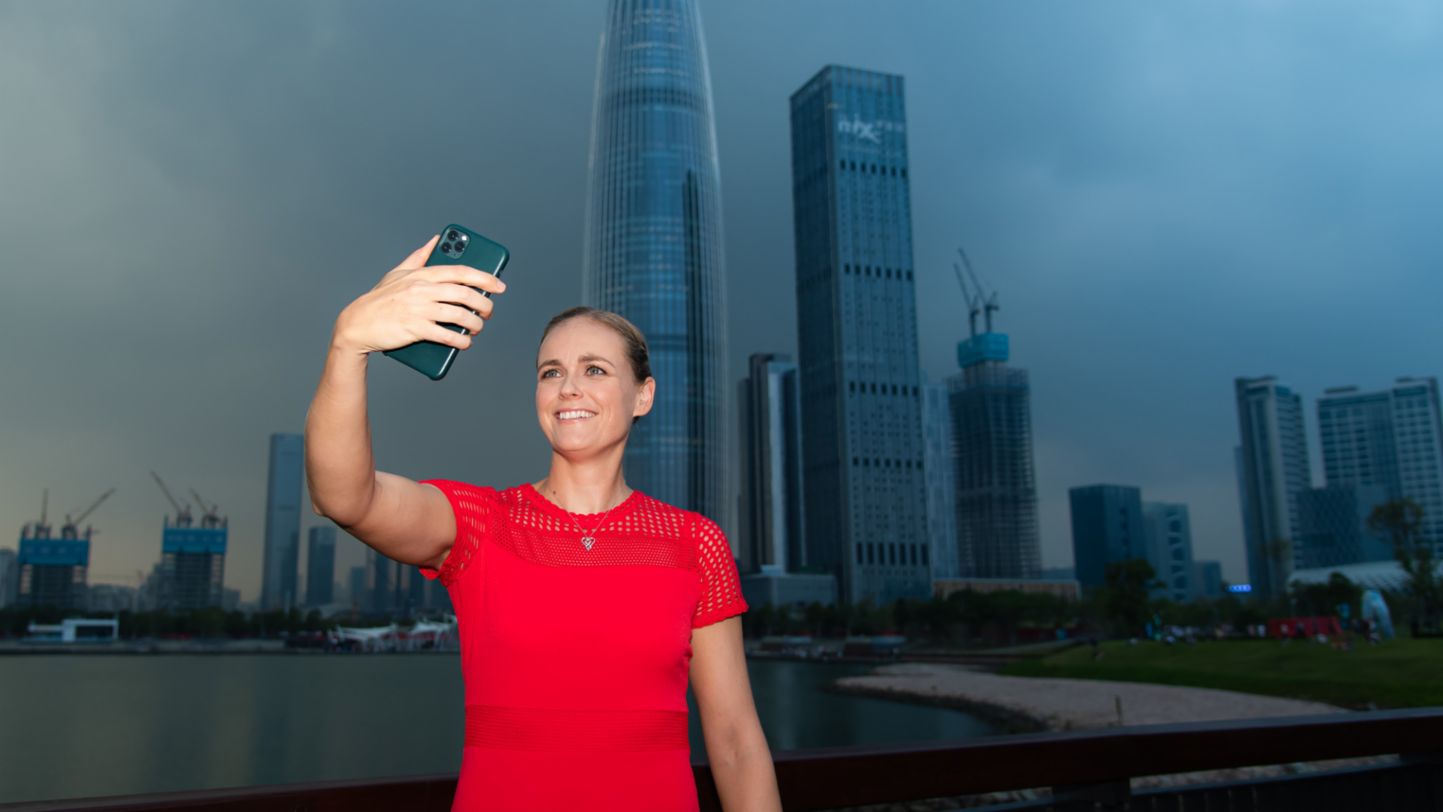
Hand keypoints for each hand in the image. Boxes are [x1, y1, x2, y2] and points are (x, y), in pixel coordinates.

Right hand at [332, 234, 507, 354]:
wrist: (357, 324)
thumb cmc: (379, 298)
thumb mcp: (397, 273)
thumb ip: (419, 256)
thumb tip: (435, 239)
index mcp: (421, 274)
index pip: (460, 272)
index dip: (484, 278)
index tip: (499, 286)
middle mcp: (422, 289)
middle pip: (465, 294)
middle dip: (484, 305)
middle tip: (487, 313)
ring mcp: (419, 309)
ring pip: (460, 315)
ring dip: (475, 324)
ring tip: (476, 328)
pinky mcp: (415, 329)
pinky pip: (447, 335)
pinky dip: (461, 341)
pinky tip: (465, 343)